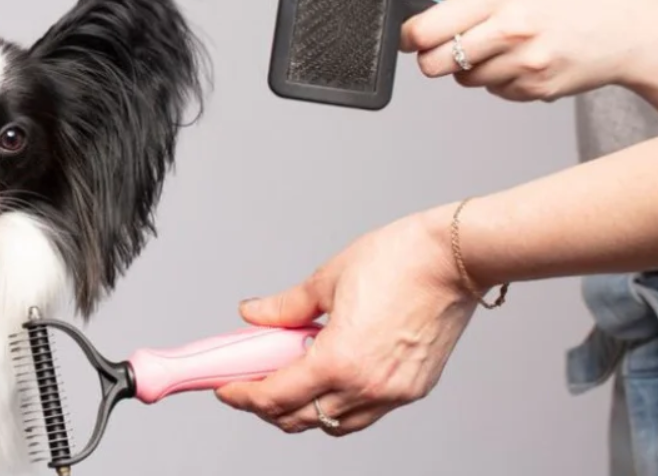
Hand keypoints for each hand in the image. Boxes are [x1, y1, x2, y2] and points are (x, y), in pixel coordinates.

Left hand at [214, 206, 481, 435]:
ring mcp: (394, 393)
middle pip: (300, 419)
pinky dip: (336, 406)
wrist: (456, 258)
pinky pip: (363, 414)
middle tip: (248, 386)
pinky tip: (324, 382)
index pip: (276, 396)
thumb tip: (254, 315)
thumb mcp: (326, 280)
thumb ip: (285, 308)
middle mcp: (368, 386)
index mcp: (340, 361)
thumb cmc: (399, 261)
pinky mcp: (413, 389)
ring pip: (333, 423)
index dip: (243, 396)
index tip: (226, 389)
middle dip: (266, 408)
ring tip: (283, 385)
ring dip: (302, 411)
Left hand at [400, 0, 657, 101]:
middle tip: (449, 42)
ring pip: (462, 78)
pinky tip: (522, 57)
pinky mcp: (533, 90)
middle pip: (433, 63)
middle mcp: (512, 29)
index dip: (410, 34)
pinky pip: (492, 89)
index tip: (412, 33)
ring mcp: (523, 64)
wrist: (625, 28)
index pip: (426, 29)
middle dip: (433, 55)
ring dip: (471, 65)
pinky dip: (498, 77)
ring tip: (501, 43)